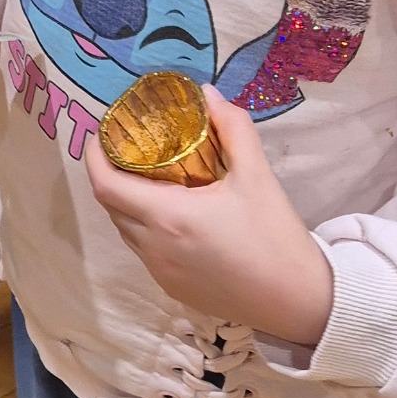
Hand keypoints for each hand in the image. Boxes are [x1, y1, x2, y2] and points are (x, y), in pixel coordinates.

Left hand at [84, 87, 334, 346]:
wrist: (301, 302)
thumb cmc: (276, 236)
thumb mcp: (257, 174)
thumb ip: (232, 128)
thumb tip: (207, 95)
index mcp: (168, 217)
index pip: (106, 185)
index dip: (94, 157)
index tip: (103, 135)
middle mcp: (155, 248)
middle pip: (112, 206)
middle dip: (112, 175)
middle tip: (130, 149)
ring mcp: (161, 273)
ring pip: (126, 231)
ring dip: (128, 203)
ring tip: (151, 177)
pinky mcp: (174, 289)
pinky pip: (144, 252)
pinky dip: (145, 228)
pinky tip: (173, 213)